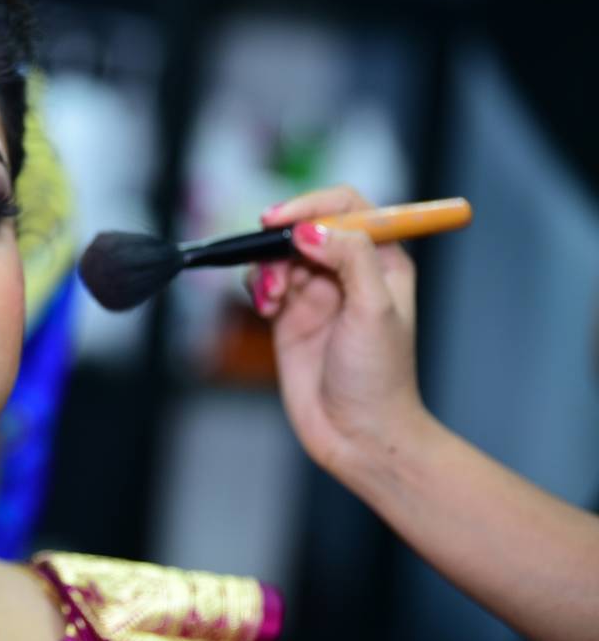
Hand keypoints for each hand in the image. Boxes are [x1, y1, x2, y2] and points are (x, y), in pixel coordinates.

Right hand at [248, 186, 428, 476]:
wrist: (359, 436)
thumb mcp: (374, 309)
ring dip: (267, 268)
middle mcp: (348, 270)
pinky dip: (258, 288)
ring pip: (278, 254)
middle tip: (270, 258)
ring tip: (273, 298)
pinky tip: (267, 308)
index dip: (314, 205)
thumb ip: (349, 258)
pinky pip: (263, 283)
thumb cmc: (380, 378)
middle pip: (305, 226)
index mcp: (381, 260)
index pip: (347, 207)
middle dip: (283, 239)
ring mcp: (316, 293)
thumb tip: (309, 230)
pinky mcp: (289, 316)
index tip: (285, 220)